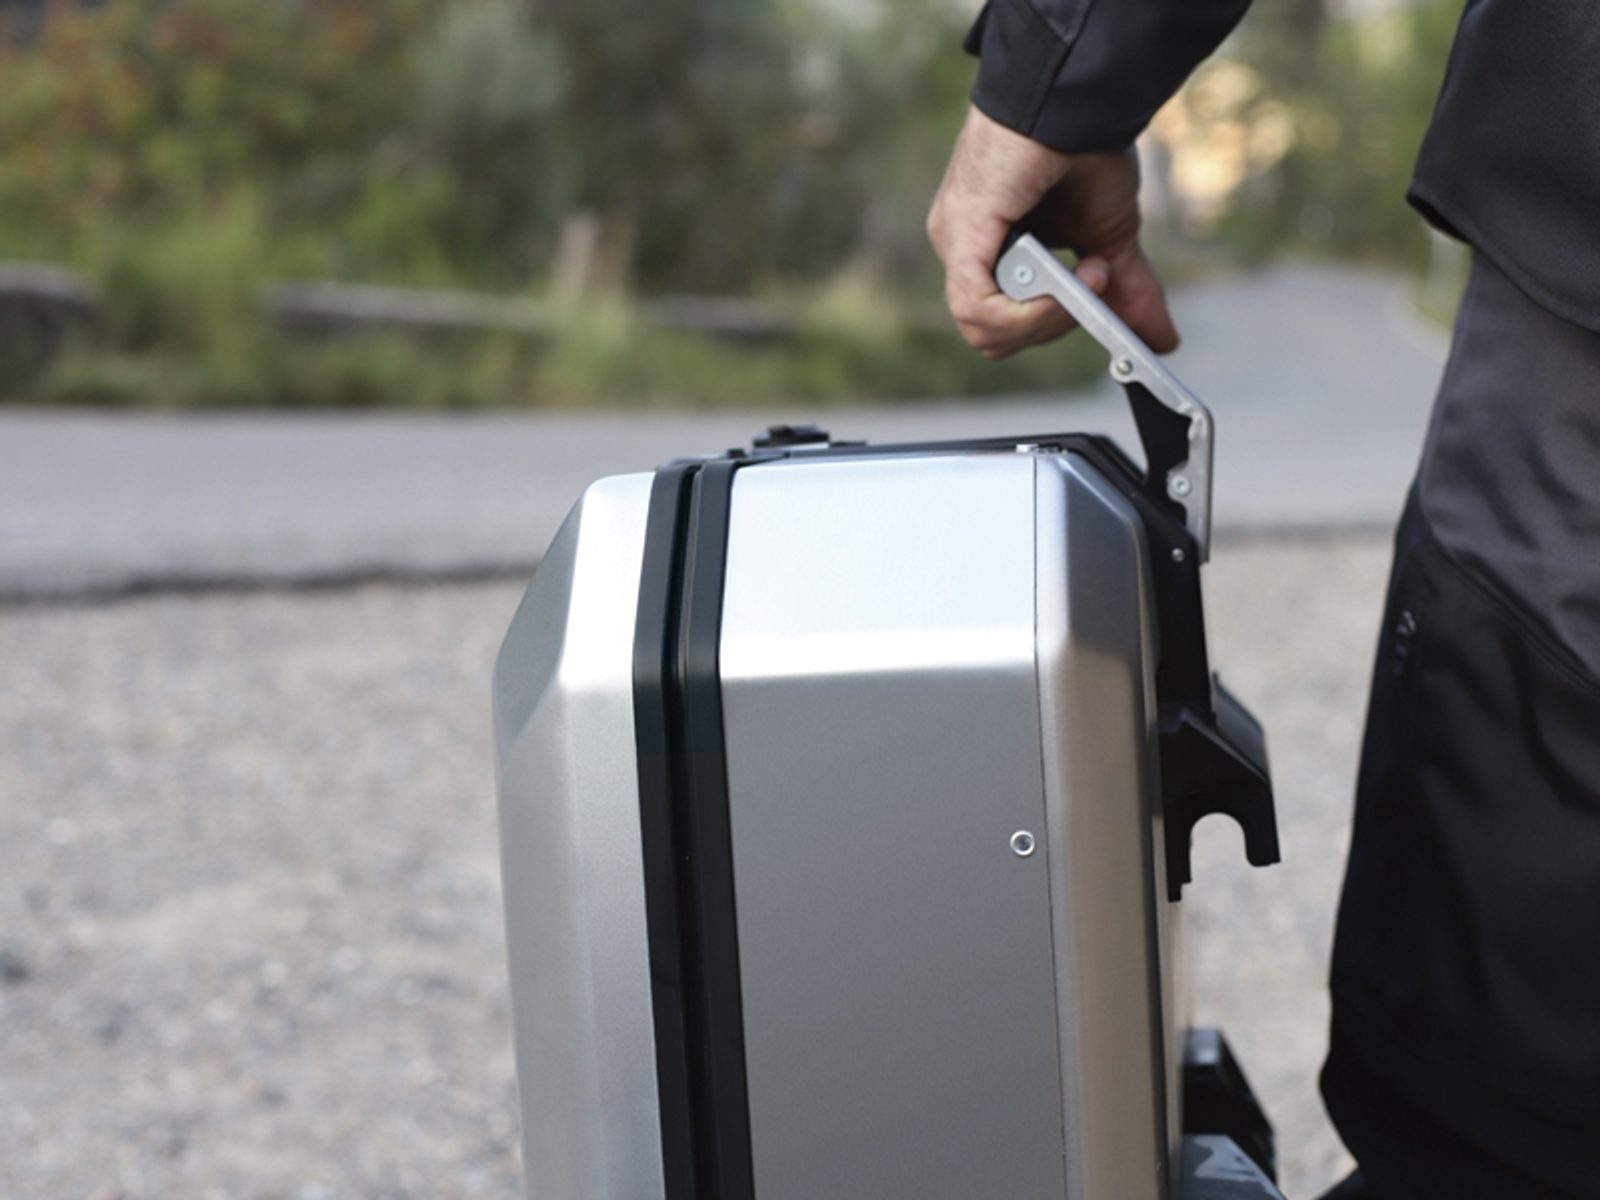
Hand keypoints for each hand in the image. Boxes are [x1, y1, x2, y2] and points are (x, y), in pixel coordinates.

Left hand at [926, 105, 1179, 358]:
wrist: (1081, 102)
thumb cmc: (1086, 152)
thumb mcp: (1112, 238)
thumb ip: (1126, 292)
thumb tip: (1160, 339)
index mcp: (990, 251)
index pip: (1004, 326)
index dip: (1052, 328)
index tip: (1099, 306)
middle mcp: (964, 248)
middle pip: (994, 336)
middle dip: (1053, 324)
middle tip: (1095, 280)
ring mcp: (956, 241)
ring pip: (983, 330)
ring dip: (1049, 317)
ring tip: (1088, 273)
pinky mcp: (961, 233)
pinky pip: (976, 308)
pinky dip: (1027, 314)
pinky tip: (1064, 288)